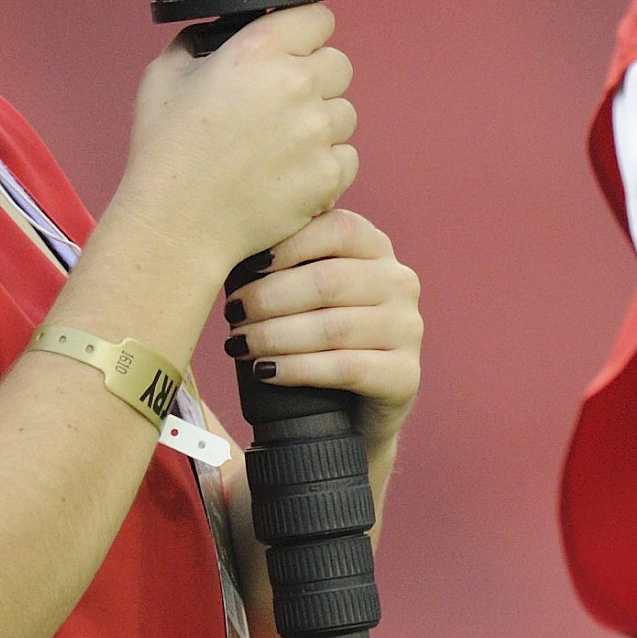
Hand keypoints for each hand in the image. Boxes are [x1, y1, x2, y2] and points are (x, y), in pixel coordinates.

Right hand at [104, 4, 355, 276]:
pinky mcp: (329, 173)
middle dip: (315, 78)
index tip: (294, 47)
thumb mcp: (165, 76)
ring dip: (320, 123)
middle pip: (338, 63)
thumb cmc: (166, 152)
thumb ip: (200, 42)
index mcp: (258, 51)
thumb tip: (223, 32)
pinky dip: (324, 164)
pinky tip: (286, 173)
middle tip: (280, 103)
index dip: (305, 32)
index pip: (317, 17)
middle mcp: (296, 84)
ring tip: (277, 145)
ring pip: (344, 112)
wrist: (177, 223)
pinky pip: (345, 156)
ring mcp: (317, 131)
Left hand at [224, 206, 423, 470]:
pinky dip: (298, 369)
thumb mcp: (307, 290)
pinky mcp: (406, 375)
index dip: (289, 245)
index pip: (339, 229)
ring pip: (334, 327)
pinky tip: (265, 372)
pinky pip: (346, 368)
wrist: (352, 408)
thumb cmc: (315, 335)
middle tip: (232, 313)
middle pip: (330, 281)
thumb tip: (227, 246)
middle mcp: (400, 282)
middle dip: (270, 298)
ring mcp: (409, 329)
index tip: (245, 264)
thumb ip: (286, 262)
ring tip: (239, 344)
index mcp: (376, 249)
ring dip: (276, 336)